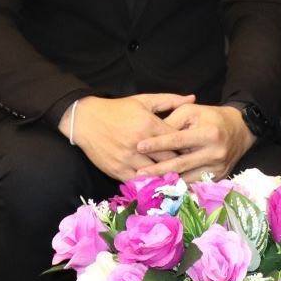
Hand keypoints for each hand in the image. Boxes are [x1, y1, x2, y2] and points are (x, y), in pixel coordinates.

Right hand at [66, 93, 196, 181]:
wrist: (85, 120)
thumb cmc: (117, 109)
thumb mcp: (143, 100)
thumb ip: (169, 100)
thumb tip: (193, 98)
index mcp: (148, 124)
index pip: (176, 140)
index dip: (187, 145)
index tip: (195, 149)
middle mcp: (140, 142)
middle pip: (169, 158)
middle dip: (180, 162)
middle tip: (190, 165)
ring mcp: (128, 158)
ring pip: (155, 172)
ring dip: (166, 175)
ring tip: (177, 176)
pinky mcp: (117, 169)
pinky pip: (138, 181)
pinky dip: (148, 182)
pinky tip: (157, 183)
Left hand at [132, 103, 254, 181]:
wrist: (239, 130)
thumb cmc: (210, 117)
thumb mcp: (192, 111)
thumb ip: (172, 121)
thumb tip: (153, 135)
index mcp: (208, 134)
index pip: (178, 140)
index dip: (158, 144)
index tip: (140, 146)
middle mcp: (214, 153)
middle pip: (181, 164)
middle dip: (158, 169)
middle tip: (139, 173)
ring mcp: (217, 168)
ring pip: (187, 178)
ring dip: (167, 181)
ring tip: (148, 183)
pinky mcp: (218, 177)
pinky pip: (195, 184)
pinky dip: (180, 186)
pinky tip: (166, 187)